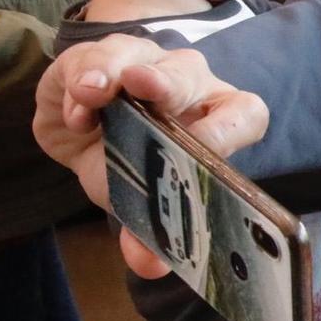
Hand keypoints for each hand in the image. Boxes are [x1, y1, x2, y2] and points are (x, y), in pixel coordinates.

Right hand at [34, 37, 268, 278]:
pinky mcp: (101, 56)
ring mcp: (147, 63)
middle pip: (188, 75)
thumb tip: (148, 264)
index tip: (203, 145)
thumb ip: (146, 230)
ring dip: (113, 72)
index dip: (227, 129)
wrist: (84, 128)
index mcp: (218, 120)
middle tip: (143, 85)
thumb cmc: (128, 161)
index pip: (245, 115)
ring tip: (92, 95)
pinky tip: (75, 109)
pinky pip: (93, 59)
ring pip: (138, 57)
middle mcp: (191, 85)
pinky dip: (79, 81)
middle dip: (166, 82)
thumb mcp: (136, 196)